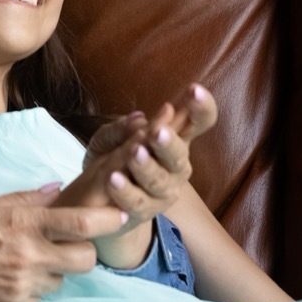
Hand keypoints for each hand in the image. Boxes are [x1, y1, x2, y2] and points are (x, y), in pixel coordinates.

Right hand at [0, 189, 125, 301]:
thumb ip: (24, 199)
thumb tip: (56, 190)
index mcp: (21, 225)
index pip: (80, 222)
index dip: (106, 220)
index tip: (117, 215)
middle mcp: (27, 257)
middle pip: (84, 260)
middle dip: (84, 251)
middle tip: (69, 243)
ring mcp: (21, 287)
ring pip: (60, 280)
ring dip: (52, 270)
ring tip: (23, 259)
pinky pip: (37, 298)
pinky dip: (30, 288)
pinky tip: (6, 277)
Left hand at [59, 83, 218, 266]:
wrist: (99, 202)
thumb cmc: (112, 159)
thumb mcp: (111, 137)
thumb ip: (123, 127)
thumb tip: (139, 119)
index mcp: (173, 141)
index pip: (198, 122)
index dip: (201, 107)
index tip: (194, 90)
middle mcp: (175, 167)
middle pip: (179, 155)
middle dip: (168, 143)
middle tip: (157, 131)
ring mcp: (164, 191)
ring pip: (159, 180)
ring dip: (146, 166)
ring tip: (133, 152)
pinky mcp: (145, 211)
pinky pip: (137, 202)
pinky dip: (125, 190)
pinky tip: (113, 178)